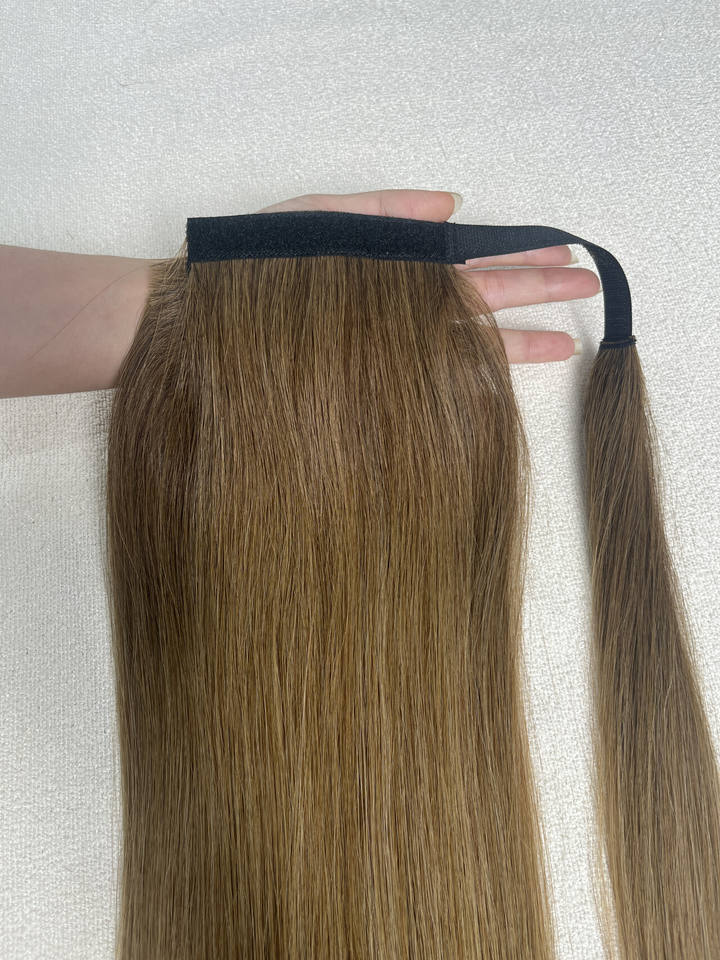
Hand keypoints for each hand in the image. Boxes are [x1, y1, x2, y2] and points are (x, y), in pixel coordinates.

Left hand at [256, 189, 599, 362]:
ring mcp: (391, 347)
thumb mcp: (317, 221)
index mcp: (393, 267)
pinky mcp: (376, 380)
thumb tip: (452, 202)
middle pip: (480, 296)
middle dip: (535, 289)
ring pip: (465, 339)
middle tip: (587, 285)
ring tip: (568, 337)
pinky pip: (433, 378)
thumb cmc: (256, 272)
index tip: (562, 253)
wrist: (205, 326)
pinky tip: (507, 376)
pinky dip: (471, 376)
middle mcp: (400, 310)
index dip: (516, 255)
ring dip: (519, 337)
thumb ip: (383, 213)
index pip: (468, 259)